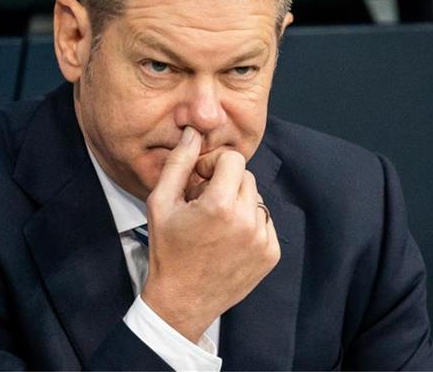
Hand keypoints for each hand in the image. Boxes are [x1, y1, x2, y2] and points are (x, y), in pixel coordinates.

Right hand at [141, 126, 280, 342]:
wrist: (182, 301)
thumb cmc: (168, 251)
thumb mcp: (161, 203)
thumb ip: (179, 163)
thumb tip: (193, 132)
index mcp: (220, 205)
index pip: (232, 159)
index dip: (213, 165)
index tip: (199, 181)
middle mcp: (247, 221)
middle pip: (245, 176)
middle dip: (225, 182)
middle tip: (204, 203)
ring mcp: (263, 239)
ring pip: (255, 198)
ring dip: (237, 202)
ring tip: (215, 223)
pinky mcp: (271, 254)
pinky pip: (264, 221)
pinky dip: (248, 223)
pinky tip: (228, 238)